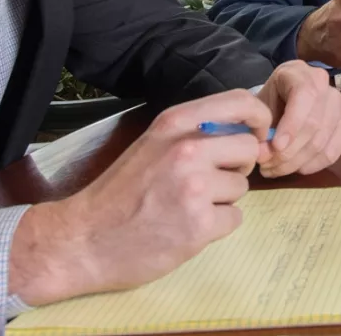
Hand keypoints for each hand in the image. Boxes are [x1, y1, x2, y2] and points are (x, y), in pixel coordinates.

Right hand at [8, 88, 274, 306]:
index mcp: (174, 123)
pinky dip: (217, 226)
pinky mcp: (199, 225)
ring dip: (223, 199)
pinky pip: (235, 219)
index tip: (256, 135)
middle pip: (249, 147)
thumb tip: (247, 129)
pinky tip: (187, 228)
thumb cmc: (120, 192)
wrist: (82, 239)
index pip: (241, 102)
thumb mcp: (153, 144)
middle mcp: (187, 149)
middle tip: (211, 181)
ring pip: (242, 186)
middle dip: (238, 166)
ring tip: (188, 206)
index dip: (258, 119)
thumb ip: (195, 132)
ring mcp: (195, 187)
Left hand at [252, 60, 340, 177]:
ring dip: (297, 162)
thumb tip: (265, 155)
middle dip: (289, 151)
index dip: (292, 124)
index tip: (276, 147)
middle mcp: (324, 84)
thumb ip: (260, 129)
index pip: (304, 95)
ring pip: (323, 140)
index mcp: (299, 72)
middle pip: (314, 123)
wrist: (280, 102)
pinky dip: (315, 164)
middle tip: (266, 165)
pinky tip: (298, 168)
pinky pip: (334, 150)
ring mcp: (338, 103)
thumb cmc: (268, 103)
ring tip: (275, 169)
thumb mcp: (258, 108)